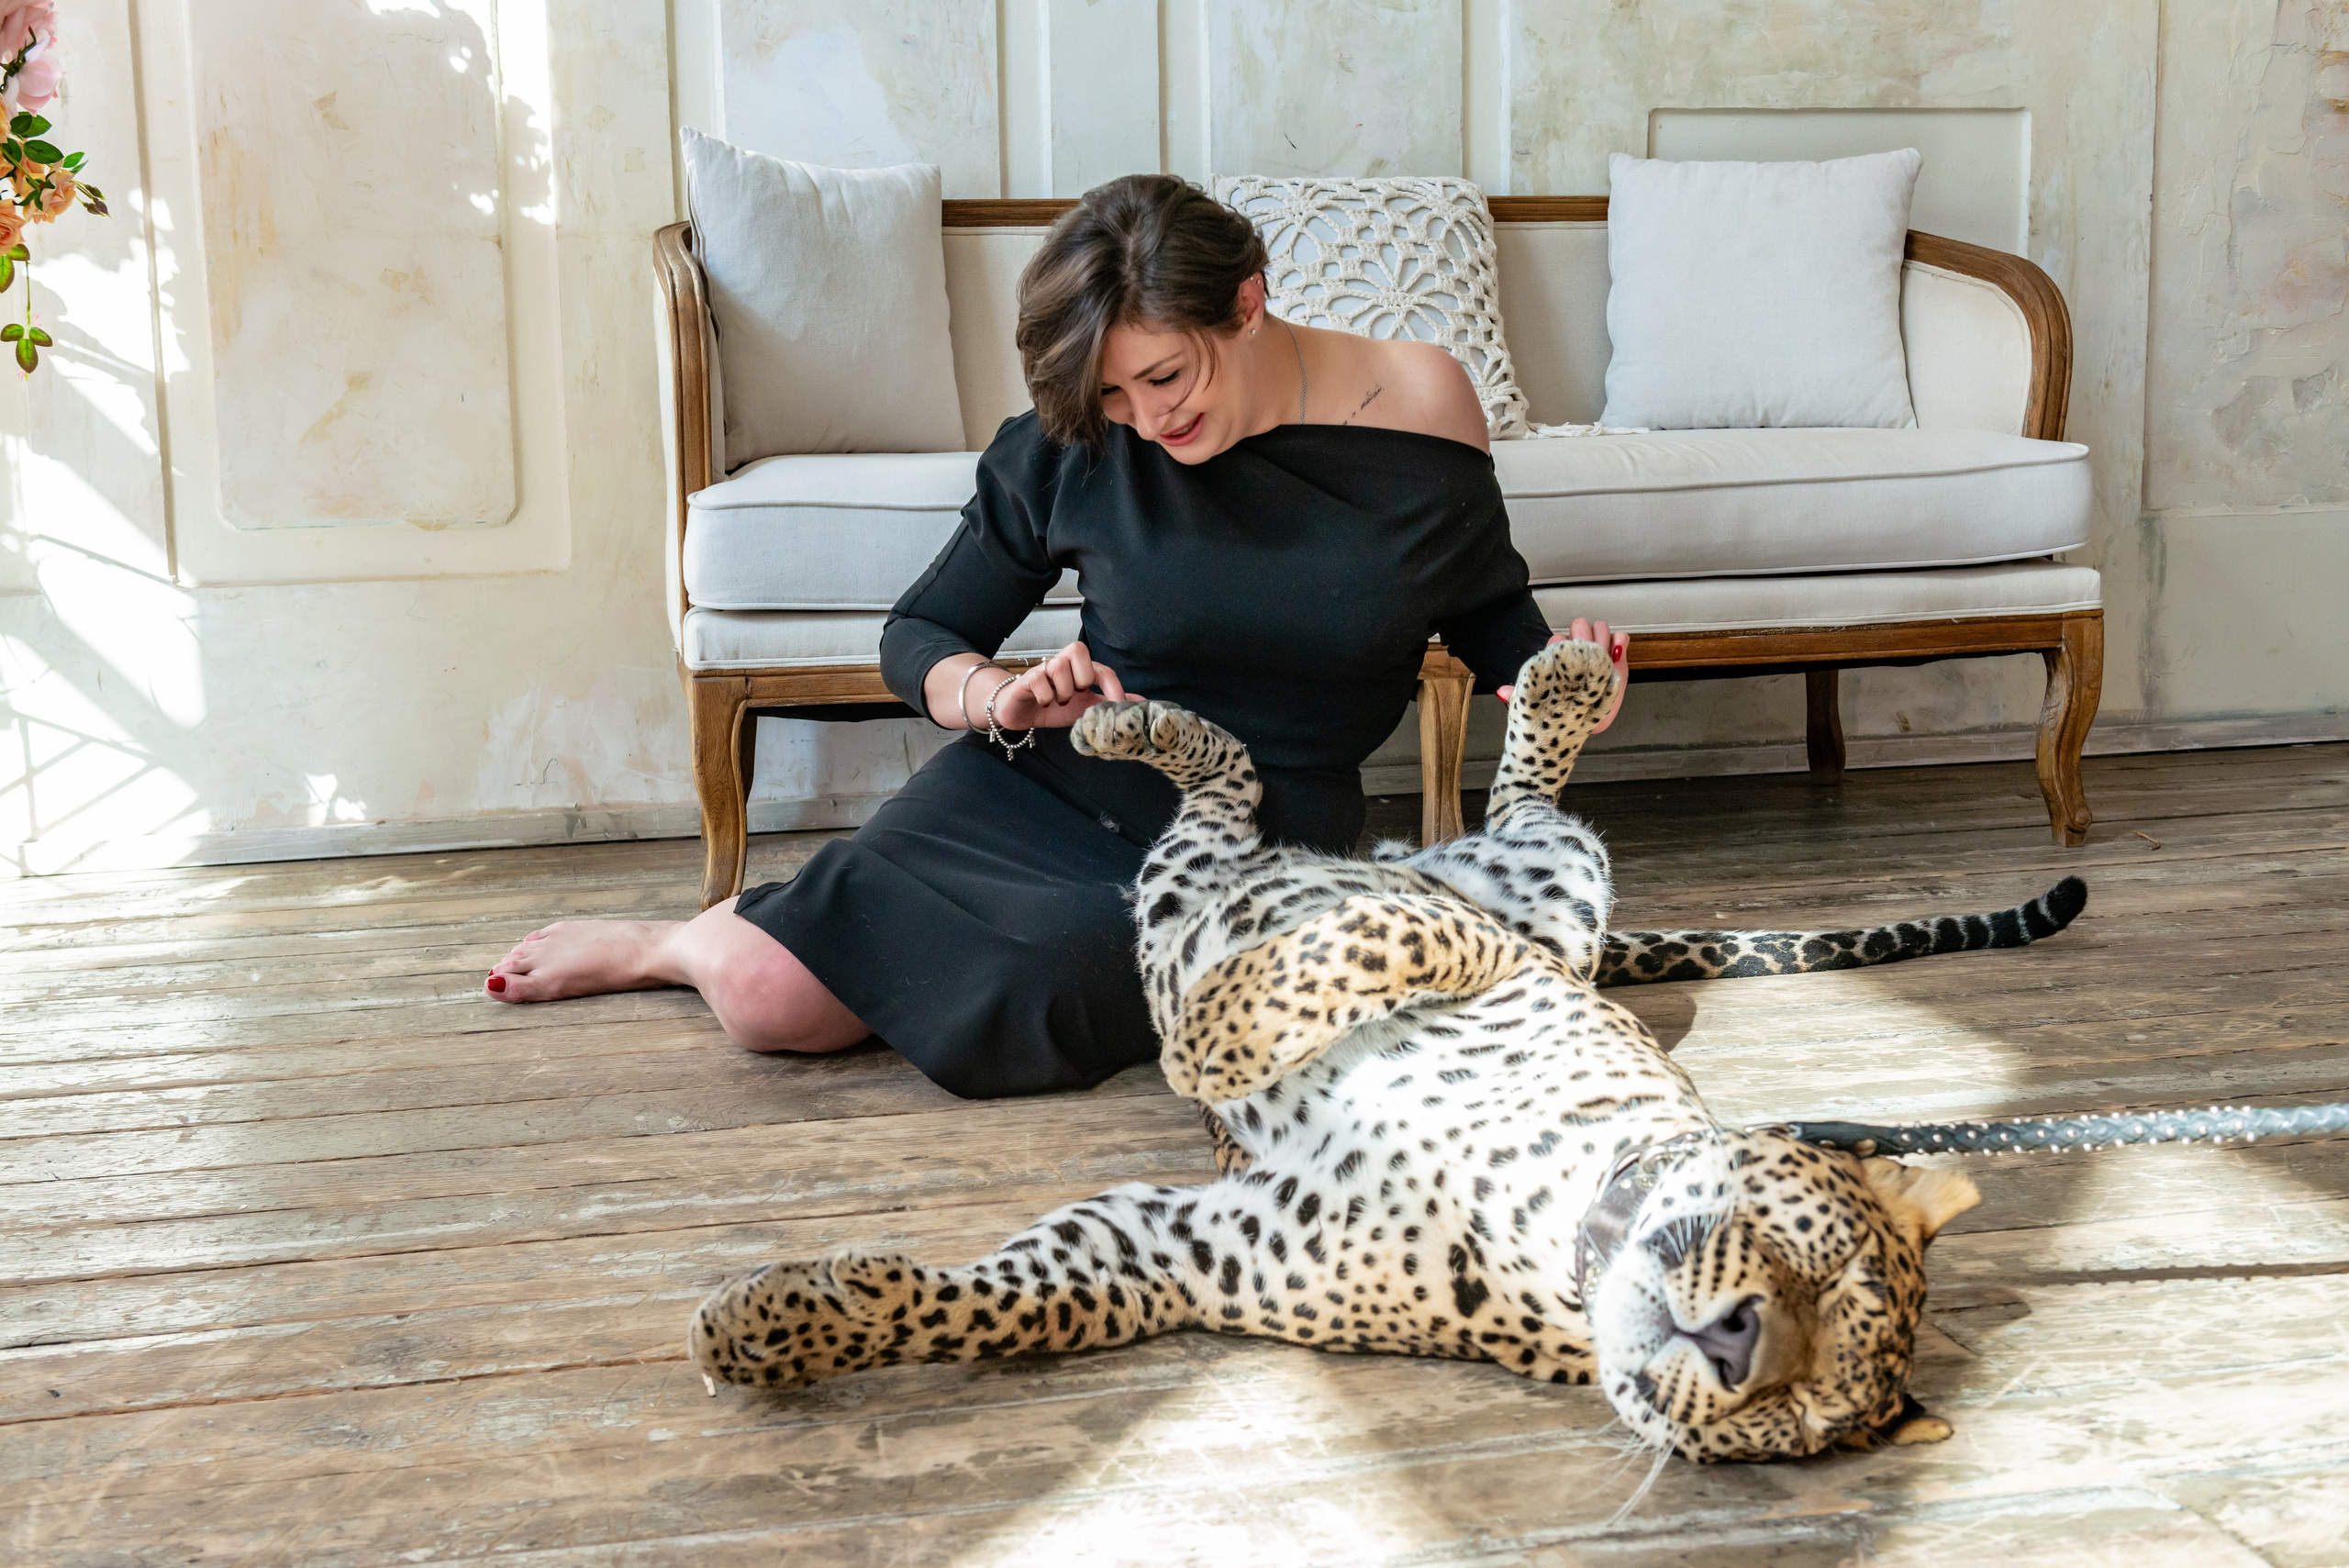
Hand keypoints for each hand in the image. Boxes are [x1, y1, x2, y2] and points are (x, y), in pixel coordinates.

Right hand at [986, 640, 1127, 730]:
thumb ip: (1109, 702)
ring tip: (1059, 702)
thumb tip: (1141, 703)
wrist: (1023, 713)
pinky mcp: (1026, 680)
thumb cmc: (1055, 706)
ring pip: (1058, 665)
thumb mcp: (1086, 707)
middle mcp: (1062, 664)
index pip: (1102, 668)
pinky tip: (1044, 703)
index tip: (1117, 705)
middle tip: (1077, 694)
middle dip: (1082, 676)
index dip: (1113, 686)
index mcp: (1079, 669)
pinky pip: (1038, 679)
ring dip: (1063, 690)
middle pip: (1077, 649)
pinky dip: (1045, 695)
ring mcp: (1043, 670)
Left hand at [1497, 618, 1629, 732]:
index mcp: (1559, 659)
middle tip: (1584, 655)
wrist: (1590, 721)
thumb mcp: (1541, 704)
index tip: (1561, 660)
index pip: (1557, 640)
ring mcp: (1598, 651)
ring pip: (1599, 627)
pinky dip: (1619, 641)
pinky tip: (1616, 653)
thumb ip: (1522, 696)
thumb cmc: (1564, 710)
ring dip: (1600, 638)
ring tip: (1601, 655)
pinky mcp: (1617, 655)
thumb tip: (1501, 691)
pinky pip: (1620, 637)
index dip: (1559, 647)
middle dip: (1581, 637)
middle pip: (1580, 626)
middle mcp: (1579, 652)